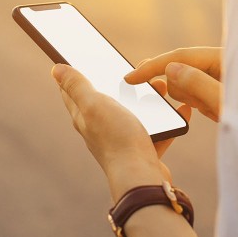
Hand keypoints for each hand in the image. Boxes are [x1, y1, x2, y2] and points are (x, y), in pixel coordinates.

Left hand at [52, 64, 192, 200]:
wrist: (141, 177)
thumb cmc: (116, 139)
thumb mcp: (94, 105)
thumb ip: (77, 86)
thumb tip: (56, 69)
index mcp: (84, 117)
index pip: (72, 93)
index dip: (74, 74)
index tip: (79, 59)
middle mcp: (100, 130)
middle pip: (106, 102)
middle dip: (118, 84)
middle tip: (134, 70)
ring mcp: (121, 141)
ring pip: (134, 114)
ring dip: (148, 100)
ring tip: (162, 86)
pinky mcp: (142, 151)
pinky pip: (157, 131)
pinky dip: (167, 120)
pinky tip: (181, 111)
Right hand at [124, 47, 222, 122]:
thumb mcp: (224, 100)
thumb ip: (198, 83)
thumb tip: (170, 68)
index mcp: (221, 56)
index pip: (180, 56)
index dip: (152, 67)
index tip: (129, 78)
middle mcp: (218, 62)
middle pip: (180, 68)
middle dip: (175, 86)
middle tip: (160, 96)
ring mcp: (218, 76)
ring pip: (186, 83)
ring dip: (190, 98)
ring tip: (209, 110)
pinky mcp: (218, 90)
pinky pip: (196, 93)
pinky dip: (195, 102)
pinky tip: (207, 111)